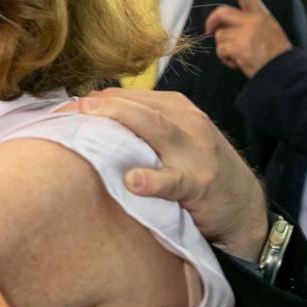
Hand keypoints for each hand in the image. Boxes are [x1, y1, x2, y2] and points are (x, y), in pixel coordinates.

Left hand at [65, 88, 268, 259]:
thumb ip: (141, 127)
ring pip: (155, 128)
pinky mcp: (200, 184)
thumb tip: (88, 117)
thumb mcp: (175, 139)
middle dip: (99, 106)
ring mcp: (195, 152)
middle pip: (139, 106)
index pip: (129, 96)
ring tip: (87, 120)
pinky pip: (173, 180)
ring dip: (121, 121)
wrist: (246, 210)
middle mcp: (187, 122)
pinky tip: (133, 181)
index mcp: (176, 108)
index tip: (61, 109)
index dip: (93, 101)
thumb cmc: (200, 171)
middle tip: (65, 111)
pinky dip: (153, 180)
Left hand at [204, 0, 293, 76]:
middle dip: (211, 22)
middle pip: (221, 13)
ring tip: (239, 55)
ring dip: (224, 47)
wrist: (285, 72)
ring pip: (220, 35)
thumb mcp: (269, 30)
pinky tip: (239, 63)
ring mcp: (246, 33)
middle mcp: (253, 20)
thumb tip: (225, 22)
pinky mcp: (239, 46)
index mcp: (263, 15)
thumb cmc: (276, 54)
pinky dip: (226, 58)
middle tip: (209, 31)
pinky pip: (221, 50)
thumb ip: (251, 22)